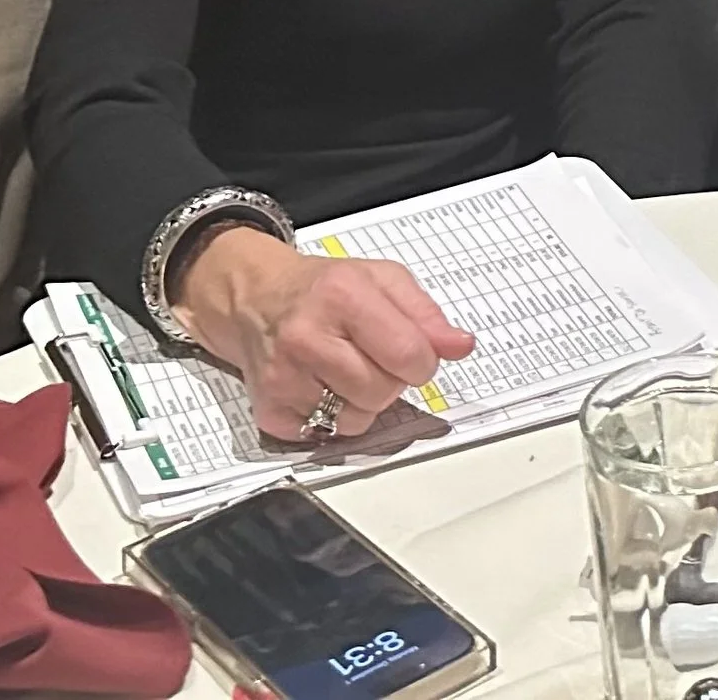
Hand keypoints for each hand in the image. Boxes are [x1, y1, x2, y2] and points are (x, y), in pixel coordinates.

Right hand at [174, 228, 474, 441]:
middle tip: (372, 357)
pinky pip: (324, 437)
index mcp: (342, 295)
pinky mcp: (270, 411)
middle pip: (382, 391)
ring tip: (346, 370)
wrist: (257, 299)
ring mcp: (284, 377)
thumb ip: (426, 313)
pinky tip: (321, 387)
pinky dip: (331, 419)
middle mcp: (307, 337)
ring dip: (363, 403)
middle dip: (390, 380)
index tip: (414, 353)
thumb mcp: (383, 279)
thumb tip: (460, 345)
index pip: (408, 353)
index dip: (422, 361)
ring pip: (355, 421)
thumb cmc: (324, 289)